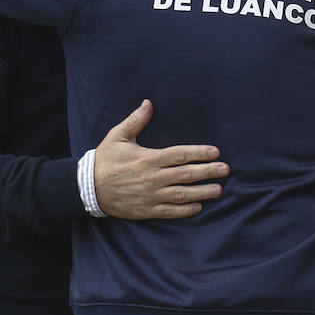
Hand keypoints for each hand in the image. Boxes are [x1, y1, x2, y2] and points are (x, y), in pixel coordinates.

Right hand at [94, 100, 228, 219]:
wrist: (88, 187)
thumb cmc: (105, 159)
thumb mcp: (117, 136)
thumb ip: (135, 120)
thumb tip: (148, 103)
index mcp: (149, 158)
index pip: (180, 155)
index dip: (199, 153)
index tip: (215, 152)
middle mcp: (153, 178)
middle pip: (186, 175)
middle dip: (208, 172)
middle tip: (225, 170)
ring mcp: (151, 195)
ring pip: (182, 194)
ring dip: (202, 192)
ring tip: (218, 190)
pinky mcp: (147, 210)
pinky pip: (170, 211)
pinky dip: (185, 210)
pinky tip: (198, 207)